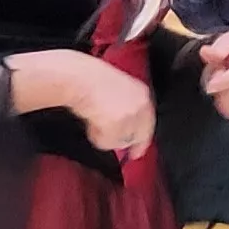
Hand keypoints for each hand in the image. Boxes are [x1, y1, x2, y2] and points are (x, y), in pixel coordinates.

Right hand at [7, 49, 155, 156]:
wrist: (78, 78)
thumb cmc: (89, 80)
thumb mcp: (116, 88)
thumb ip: (125, 105)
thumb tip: (125, 124)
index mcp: (142, 93)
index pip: (149, 121)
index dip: (142, 137)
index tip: (137, 150)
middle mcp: (140, 105)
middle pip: (139, 135)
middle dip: (123, 139)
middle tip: (109, 137)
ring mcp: (130, 116)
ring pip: (121, 140)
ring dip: (107, 136)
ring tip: (94, 120)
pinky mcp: (116, 125)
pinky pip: (107, 142)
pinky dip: (97, 137)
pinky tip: (91, 123)